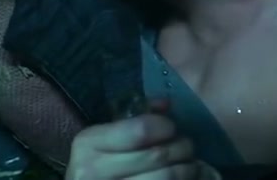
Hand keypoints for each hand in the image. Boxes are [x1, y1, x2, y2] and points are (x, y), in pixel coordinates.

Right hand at [65, 109, 210, 179]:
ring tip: (188, 165)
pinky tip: (182, 178)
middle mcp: (92, 170)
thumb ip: (136, 119)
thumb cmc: (100, 163)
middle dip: (182, 147)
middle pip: (157, 155)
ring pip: (166, 176)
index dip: (165, 126)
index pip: (140, 130)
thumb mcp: (108, 137)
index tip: (171, 129)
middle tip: (187, 147)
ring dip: (186, 168)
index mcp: (88, 143)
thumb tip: (166, 104)